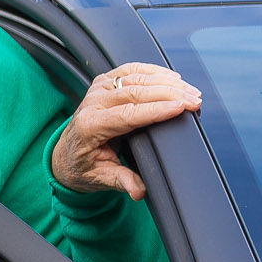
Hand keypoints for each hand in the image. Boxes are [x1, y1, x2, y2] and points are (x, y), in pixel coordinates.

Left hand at [50, 63, 200, 199]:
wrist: (66, 154)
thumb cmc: (83, 166)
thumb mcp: (100, 178)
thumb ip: (121, 181)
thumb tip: (139, 191)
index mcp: (89, 126)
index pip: (127, 114)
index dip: (157, 109)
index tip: (183, 107)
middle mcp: (91, 104)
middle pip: (134, 92)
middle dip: (169, 94)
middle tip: (196, 101)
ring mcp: (97, 90)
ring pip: (135, 78)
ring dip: (167, 83)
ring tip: (192, 92)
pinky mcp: (104, 83)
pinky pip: (131, 71)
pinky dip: (154, 72)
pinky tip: (174, 78)